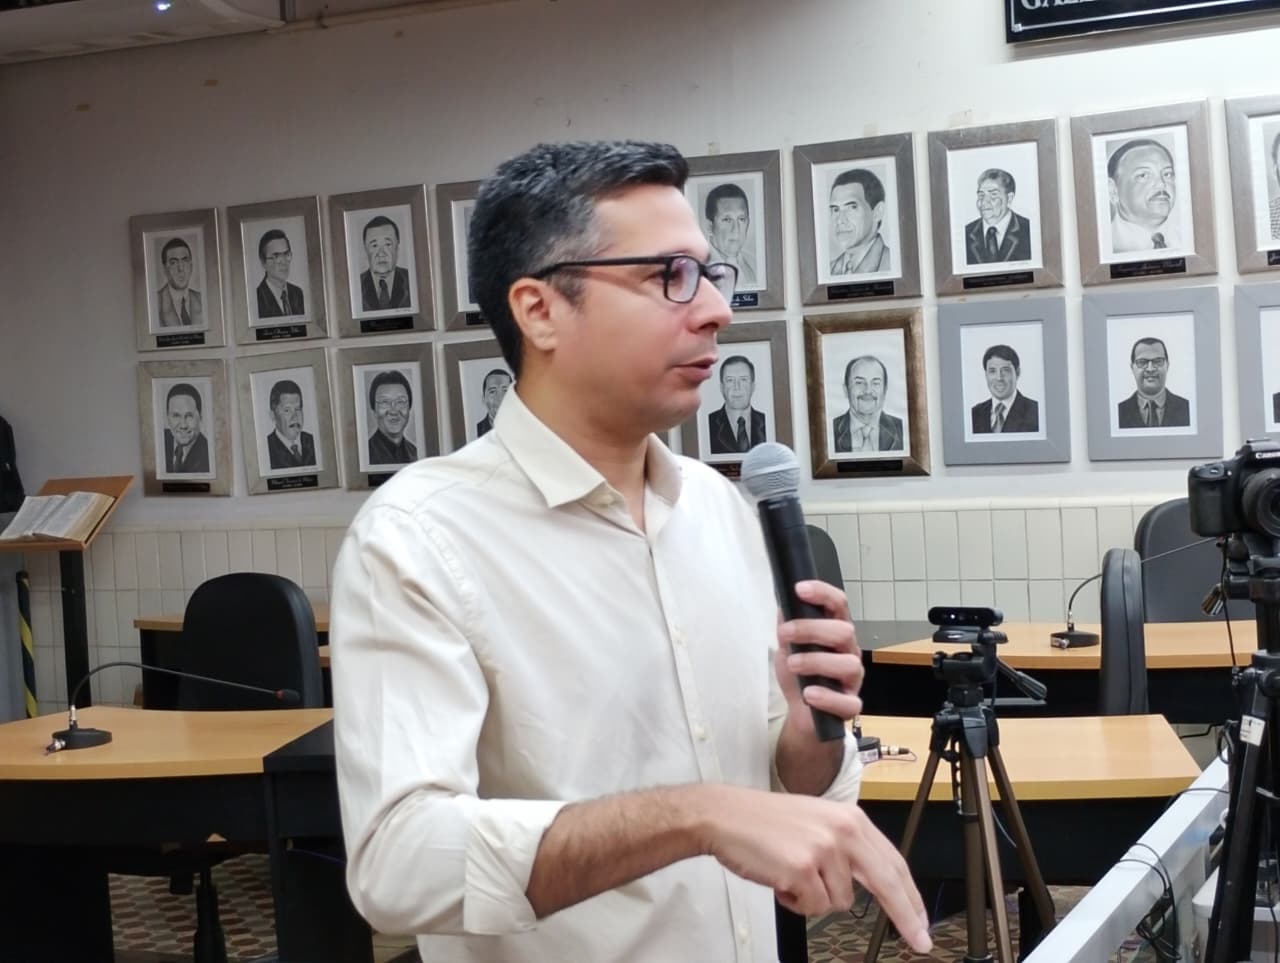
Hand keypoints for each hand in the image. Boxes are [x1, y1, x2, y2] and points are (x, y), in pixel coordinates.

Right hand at [699, 785, 930, 952]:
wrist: (726, 816)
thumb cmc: (766, 824)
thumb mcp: (817, 823)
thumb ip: (847, 847)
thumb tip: (875, 881)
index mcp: (850, 818)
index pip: (893, 862)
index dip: (910, 895)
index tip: (922, 920)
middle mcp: (843, 831)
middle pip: (888, 883)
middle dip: (906, 917)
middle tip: (920, 942)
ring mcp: (824, 850)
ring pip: (840, 902)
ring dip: (816, 899)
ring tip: (791, 875)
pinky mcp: (803, 868)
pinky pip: (813, 907)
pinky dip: (796, 903)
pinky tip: (780, 881)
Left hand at [774, 580, 862, 734]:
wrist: (802, 710)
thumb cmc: (800, 673)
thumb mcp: (788, 645)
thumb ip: (787, 625)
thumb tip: (783, 605)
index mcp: (835, 631)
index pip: (839, 604)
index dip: (822, 594)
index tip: (799, 589)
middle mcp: (849, 651)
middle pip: (844, 631)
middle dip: (811, 629)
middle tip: (784, 634)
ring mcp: (852, 679)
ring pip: (849, 665)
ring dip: (816, 661)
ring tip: (792, 664)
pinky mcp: (850, 705)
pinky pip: (848, 703)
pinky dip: (827, 697)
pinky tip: (809, 693)